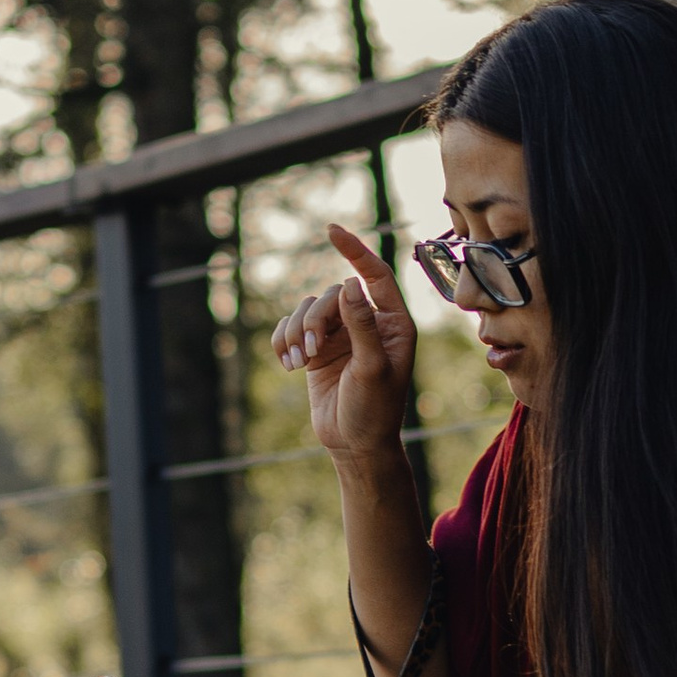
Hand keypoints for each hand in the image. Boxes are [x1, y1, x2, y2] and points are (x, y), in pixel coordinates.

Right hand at [272, 223, 416, 463]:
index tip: (332, 231)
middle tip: (311, 350)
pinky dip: (283, 341)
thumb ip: (362, 325)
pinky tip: (287, 364)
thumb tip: (350, 283)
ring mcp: (340, 336)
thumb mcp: (372, 367)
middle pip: (332, 294)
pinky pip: (291, 328)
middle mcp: (368, 324)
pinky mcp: (316, 350)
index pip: (375, 275)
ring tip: (297, 361)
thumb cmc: (374, 410)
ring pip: (308, 309)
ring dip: (296, 331)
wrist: (354, 445)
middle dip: (315, 318)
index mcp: (393, 323)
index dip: (355, 251)